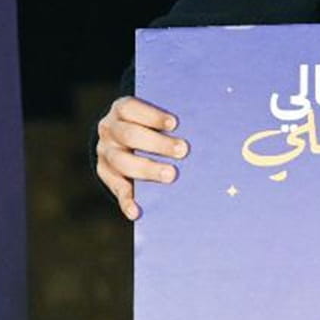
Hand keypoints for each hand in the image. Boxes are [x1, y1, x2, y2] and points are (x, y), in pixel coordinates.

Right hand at [95, 96, 186, 220]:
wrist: (123, 137)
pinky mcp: (106, 174)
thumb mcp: (158, 113)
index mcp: (122, 109)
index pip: (130, 108)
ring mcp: (106, 152)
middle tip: (183, 150)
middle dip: (157, 143)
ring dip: (148, 169)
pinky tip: (137, 211)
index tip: (175, 123)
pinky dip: (126, 201)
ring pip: (123, 162)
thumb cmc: (153, 122)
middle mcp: (110, 129)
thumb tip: (213, 117)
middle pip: (130, 135)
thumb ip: (176, 116)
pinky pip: (116, 188)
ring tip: (171, 175)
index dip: (152, 115)